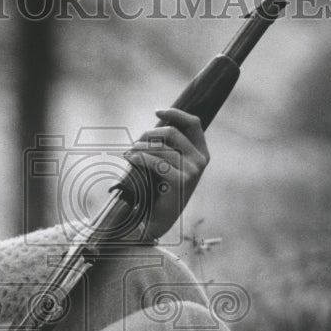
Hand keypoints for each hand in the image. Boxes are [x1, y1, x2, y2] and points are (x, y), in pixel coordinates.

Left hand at [123, 107, 209, 241]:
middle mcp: (201, 161)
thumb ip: (169, 146)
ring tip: (128, 154)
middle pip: (172, 132)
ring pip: (160, 148)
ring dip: (139, 148)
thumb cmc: (161, 189)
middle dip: (148, 134)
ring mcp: (193, 171)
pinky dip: (139, 159)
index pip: (194, 123)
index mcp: (202, 153)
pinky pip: (155, 162)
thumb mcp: (170, 164)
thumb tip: (153, 126)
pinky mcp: (180, 181)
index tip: (156, 111)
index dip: (175, 113)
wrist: (159, 219)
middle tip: (134, 143)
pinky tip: (130, 160)